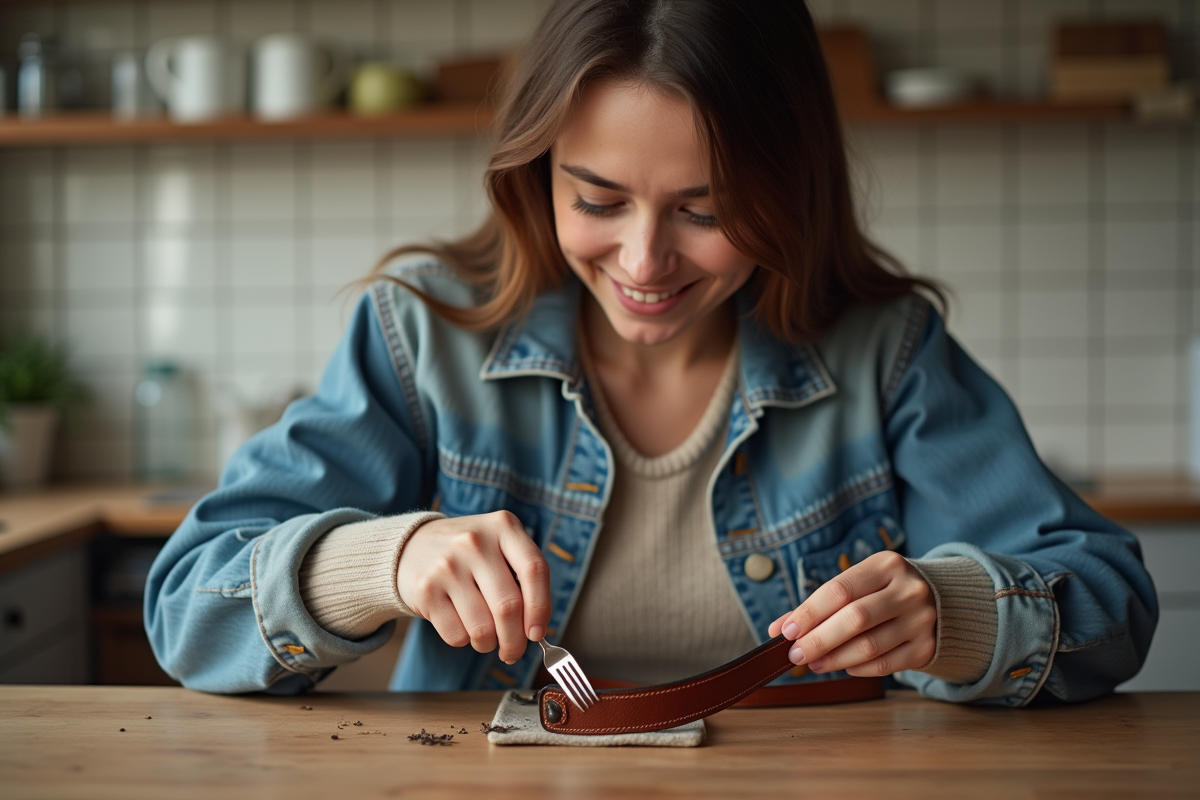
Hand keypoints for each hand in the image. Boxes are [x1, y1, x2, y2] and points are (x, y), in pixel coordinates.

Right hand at [397, 511, 550, 663]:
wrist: (411, 546)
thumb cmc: (469, 555)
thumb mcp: (499, 547)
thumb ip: (522, 578)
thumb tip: (536, 631)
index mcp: (503, 527)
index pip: (534, 570)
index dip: (541, 608)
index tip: (537, 634)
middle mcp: (475, 542)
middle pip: (509, 606)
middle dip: (515, 641)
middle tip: (513, 652)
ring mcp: (447, 565)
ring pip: (482, 628)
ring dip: (488, 644)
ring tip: (485, 638)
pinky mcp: (425, 590)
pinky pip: (456, 635)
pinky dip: (464, 640)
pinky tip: (461, 625)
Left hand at [767, 551, 935, 676]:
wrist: (940, 599)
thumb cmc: (883, 590)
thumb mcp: (857, 584)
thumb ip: (819, 604)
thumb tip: (777, 629)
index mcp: (887, 565)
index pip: (840, 590)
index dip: (809, 612)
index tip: (786, 631)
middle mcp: (908, 590)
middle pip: (855, 619)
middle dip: (819, 639)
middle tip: (795, 653)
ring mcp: (921, 620)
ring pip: (869, 646)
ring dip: (834, 658)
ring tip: (812, 663)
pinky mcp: (926, 647)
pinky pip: (885, 665)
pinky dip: (857, 668)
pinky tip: (842, 666)